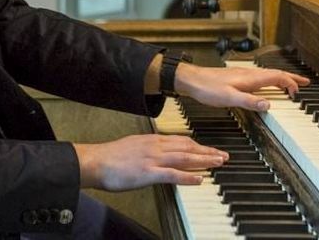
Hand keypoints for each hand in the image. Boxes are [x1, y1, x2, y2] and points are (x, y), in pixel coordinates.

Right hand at [72, 134, 228, 190]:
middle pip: (187, 147)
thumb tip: (159, 154)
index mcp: (152, 140)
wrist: (95, 161)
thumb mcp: (133, 146)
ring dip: (203, 160)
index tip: (210, 149)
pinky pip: (172, 174)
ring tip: (218, 163)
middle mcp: (156, 147)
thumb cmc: (110, 157)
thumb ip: (148, 149)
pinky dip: (188, 176)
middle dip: (207, 151)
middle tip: (223, 156)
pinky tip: (199, 178)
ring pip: (184, 158)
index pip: (181, 140)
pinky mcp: (148, 172)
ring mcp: (153, 159)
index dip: (198, 145)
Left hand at [174, 64, 309, 111]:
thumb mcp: (229, 98)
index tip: (298, 92)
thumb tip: (269, 105)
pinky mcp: (236, 78)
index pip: (277, 77)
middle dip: (291, 78)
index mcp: (250, 78)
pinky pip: (260, 78)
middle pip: (275, 74)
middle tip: (305, 83)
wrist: (191, 80)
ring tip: (290, 84)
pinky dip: (270, 81)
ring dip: (281, 78)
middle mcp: (249, 74)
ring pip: (268, 75)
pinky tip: (266, 86)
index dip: (290, 83)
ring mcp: (243, 75)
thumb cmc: (208, 88)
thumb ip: (249, 101)